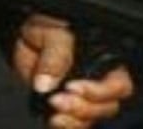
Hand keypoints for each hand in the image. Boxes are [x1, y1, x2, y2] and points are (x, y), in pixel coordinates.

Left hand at [12, 15, 133, 128]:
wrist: (24, 33)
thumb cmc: (46, 25)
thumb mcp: (54, 32)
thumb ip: (56, 54)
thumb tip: (47, 82)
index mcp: (105, 59)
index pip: (118, 83)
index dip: (100, 91)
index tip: (72, 86)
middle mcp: (97, 80)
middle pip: (108, 106)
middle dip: (84, 108)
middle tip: (58, 99)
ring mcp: (82, 96)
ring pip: (91, 118)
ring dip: (74, 120)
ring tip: (53, 110)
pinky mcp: (65, 106)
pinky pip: (74, 124)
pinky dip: (65, 126)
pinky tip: (52, 119)